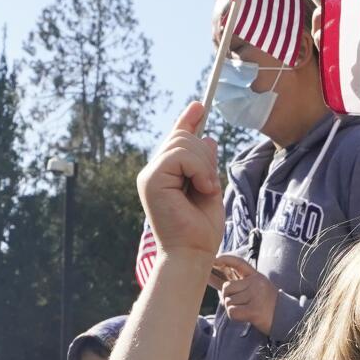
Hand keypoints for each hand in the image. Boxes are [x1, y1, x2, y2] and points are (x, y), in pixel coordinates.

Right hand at [139, 103, 224, 258]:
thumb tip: (207, 137)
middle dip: (205, 156)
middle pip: (183, 138)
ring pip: (183, 144)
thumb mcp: (208, 188)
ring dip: (204, 165)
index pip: (176, 139)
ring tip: (206, 189)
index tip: (199, 106)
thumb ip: (204, 164)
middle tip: (210, 184)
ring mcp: (149, 175)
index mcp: (166, 174)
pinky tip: (202, 188)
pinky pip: (179, 156)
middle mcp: (153, 171)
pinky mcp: (150, 180)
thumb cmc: (201, 229)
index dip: (187, 121)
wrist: (193, 253)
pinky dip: (199, 169)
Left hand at [213, 256, 277, 332]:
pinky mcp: (254, 309)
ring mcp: (256, 295)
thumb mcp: (254, 290)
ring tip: (247, 310)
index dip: (225, 259)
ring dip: (233, 308)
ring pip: (228, 301)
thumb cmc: (265, 305)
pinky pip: (232, 312)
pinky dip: (235, 316)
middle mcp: (256, 283)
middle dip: (227, 297)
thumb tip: (210, 276)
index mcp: (256, 276)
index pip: (238, 263)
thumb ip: (235, 283)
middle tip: (242, 304)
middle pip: (226, 288)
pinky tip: (247, 316)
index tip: (214, 258)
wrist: (286, 319)